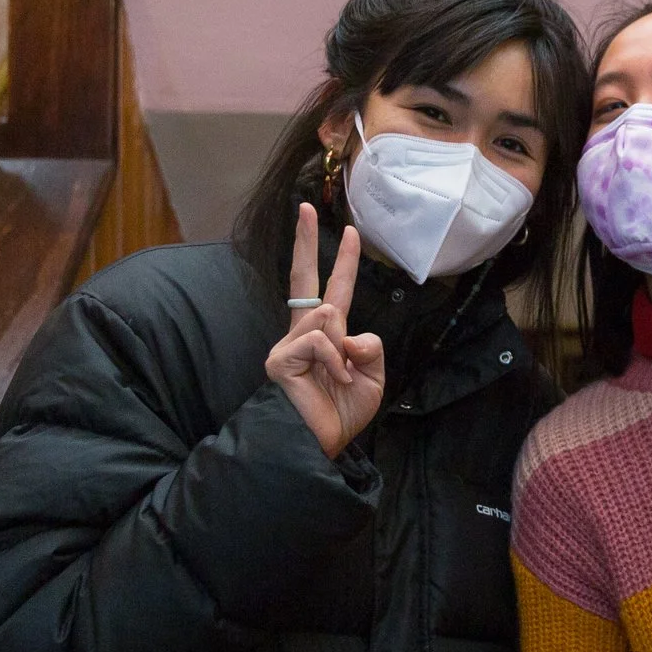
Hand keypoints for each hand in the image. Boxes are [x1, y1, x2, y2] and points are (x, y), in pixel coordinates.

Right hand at [266, 203, 385, 457]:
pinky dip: (336, 363)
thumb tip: (345, 327)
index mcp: (328, 336)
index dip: (343, 262)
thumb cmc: (340, 414)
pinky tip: (331, 382)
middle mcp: (304, 334)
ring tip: (340, 380)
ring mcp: (288, 344)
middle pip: (303, 278)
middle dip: (304, 241)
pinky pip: (320, 341)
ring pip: (327, 316)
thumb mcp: (372, 377)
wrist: (321, 445)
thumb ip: (369, 346)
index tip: (350, 231)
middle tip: (304, 206)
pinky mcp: (279, 357)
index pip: (334, 290)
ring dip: (346, 352)